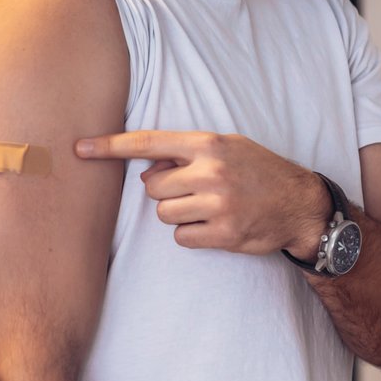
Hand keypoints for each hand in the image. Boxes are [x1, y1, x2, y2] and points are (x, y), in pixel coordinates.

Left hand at [75, 129, 327, 256]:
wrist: (301, 205)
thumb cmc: (258, 171)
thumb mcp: (226, 148)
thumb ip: (185, 153)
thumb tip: (145, 170)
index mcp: (208, 144)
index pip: (147, 143)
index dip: (109, 146)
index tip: (79, 148)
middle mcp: (210, 172)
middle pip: (152, 188)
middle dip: (165, 192)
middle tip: (194, 191)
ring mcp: (218, 204)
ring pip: (164, 215)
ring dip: (178, 215)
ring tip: (208, 208)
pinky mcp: (224, 233)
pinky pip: (181, 238)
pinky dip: (192, 234)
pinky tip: (215, 225)